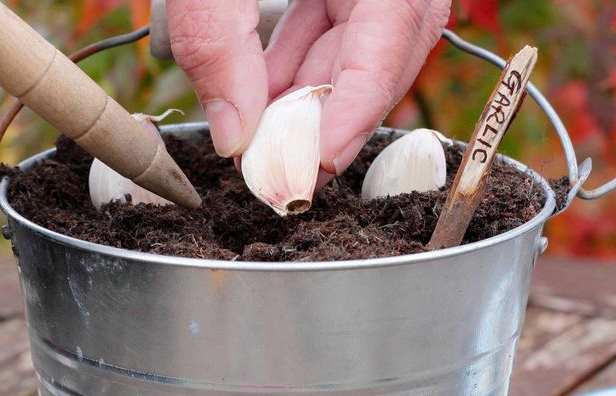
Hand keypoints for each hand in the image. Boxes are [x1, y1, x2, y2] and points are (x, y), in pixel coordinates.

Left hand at [167, 0, 450, 175]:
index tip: (321, 160)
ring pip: (369, 31)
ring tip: (263, 126)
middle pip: (395, 37)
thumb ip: (216, 38)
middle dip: (337, 103)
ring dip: (316, 85)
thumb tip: (234, 133)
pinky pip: (344, 11)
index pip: (399, 23)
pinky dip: (304, 54)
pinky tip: (265, 87)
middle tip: (285, 161)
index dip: (361, 100)